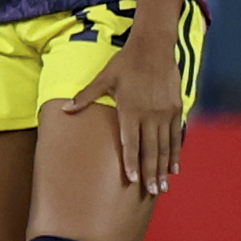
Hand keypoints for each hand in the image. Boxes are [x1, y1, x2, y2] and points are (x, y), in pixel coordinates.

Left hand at [61, 34, 183, 195]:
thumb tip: (64, 109)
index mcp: (130, 110)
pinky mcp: (176, 109)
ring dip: (164, 168)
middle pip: (150, 150)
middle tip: (153, 192)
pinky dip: (175, 153)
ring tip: (163, 187)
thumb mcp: (103, 78)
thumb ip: (85, 97)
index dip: (131, 162)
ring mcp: (165, 113)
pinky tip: (174, 167)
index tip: (132, 180)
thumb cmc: (124, 63)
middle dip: (151, 173)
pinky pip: (176, 136)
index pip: (130, 143)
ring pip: (165, 146)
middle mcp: (150, 115)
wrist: (154, 47)